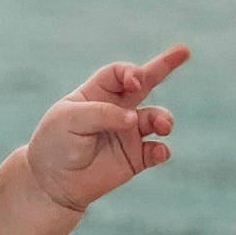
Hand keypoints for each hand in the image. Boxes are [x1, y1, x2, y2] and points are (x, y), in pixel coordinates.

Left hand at [24, 45, 189, 212]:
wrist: (51, 182)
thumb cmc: (55, 144)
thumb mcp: (69, 121)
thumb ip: (102, 114)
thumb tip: (134, 118)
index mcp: (97, 93)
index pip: (119, 73)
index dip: (130, 72)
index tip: (134, 82)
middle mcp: (116, 109)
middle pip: (145, 83)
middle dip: (164, 66)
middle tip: (183, 52)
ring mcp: (128, 132)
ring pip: (156, 118)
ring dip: (164, 119)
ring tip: (163, 126)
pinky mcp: (135, 157)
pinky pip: (157, 150)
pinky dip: (162, 150)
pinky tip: (159, 152)